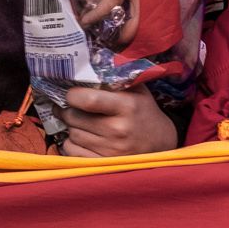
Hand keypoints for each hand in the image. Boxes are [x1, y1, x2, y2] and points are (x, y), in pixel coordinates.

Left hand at [60, 84, 177, 156]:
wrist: (162, 144)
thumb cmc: (145, 113)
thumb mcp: (138, 92)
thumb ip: (117, 78)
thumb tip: (89, 63)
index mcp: (127, 106)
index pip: (89, 100)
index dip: (72, 95)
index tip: (70, 94)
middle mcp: (118, 129)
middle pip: (74, 118)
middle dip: (67, 110)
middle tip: (68, 106)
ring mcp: (110, 150)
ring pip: (72, 135)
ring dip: (71, 127)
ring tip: (78, 122)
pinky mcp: (103, 164)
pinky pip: (72, 151)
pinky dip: (72, 143)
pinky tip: (82, 138)